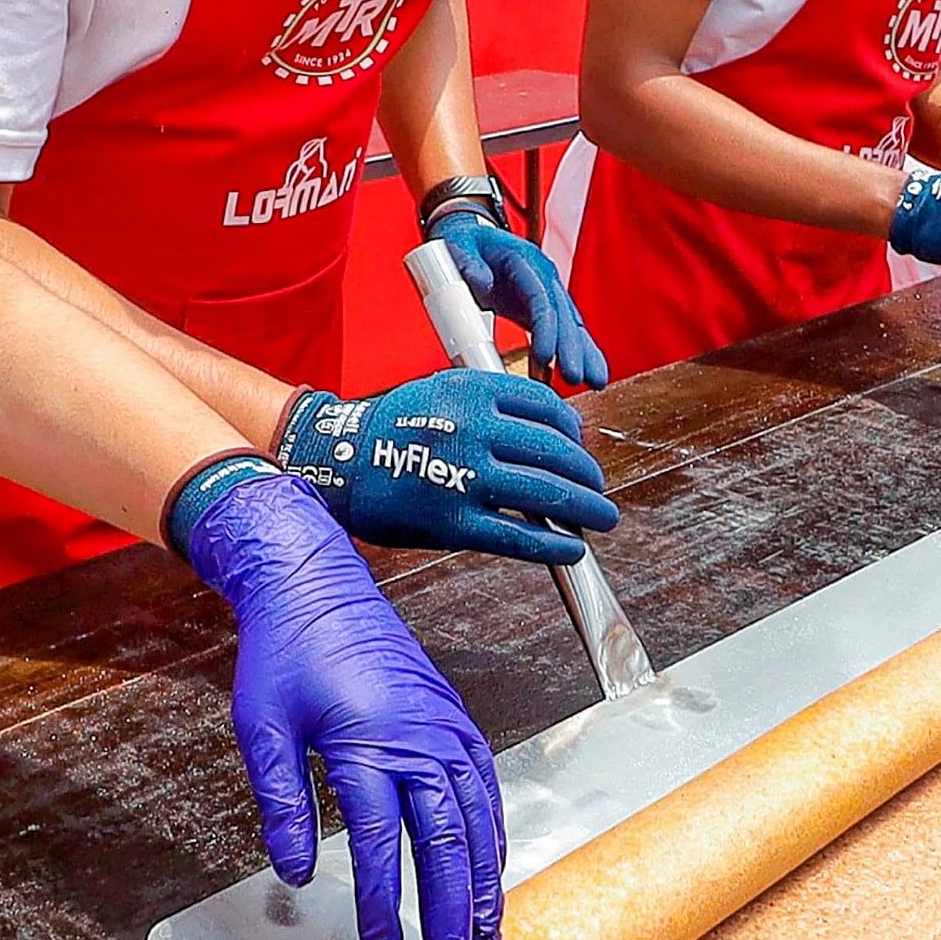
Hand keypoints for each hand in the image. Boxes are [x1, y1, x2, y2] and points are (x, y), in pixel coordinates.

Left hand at [185, 472, 503, 939]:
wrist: (316, 585)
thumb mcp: (262, 727)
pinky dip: (492, 831)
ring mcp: (443, 725)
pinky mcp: (454, 719)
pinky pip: (484, 785)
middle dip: (449, 907)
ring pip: (476, 815)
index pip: (377, 841)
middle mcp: (416, 735)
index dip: (381, 905)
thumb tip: (295, 872)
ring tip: (484, 932)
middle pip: (444, 836)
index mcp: (365, 739)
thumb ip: (283, 802)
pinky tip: (491, 867)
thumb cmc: (285, 653)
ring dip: (482, 878)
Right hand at [276, 370, 618, 564]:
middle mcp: (473, 430)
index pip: (547, 407)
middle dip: (588, 475)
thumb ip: (494, 405)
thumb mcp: (442, 391)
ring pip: (545, 493)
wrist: (339, 463)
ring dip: (585, 508)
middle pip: (555, 452)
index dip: (574, 431)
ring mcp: (464, 477)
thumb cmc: (395, 428)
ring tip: (602, 517)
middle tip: (599, 489)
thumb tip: (556, 435)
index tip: (581, 446)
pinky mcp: (453, 522)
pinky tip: (572, 548)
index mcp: (473, 391)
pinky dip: (553, 544)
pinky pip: (518, 536)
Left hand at [427, 208, 607, 389]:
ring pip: (571, 325)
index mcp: (524, 261)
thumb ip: (467, 262)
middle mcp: (544, 277)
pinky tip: (586, 374)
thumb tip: (480, 282)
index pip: (541, 298)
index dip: (546, 328)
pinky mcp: (545, 308)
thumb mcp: (459, 244)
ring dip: (584, 354)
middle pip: (563, 316)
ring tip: (596, 382)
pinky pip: (565, 331)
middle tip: (578, 378)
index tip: (545, 356)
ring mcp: (547, 293)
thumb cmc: (466, 241)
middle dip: (572, 348)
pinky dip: (577, 353)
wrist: (473, 237)